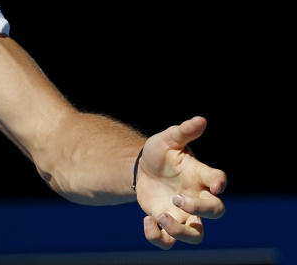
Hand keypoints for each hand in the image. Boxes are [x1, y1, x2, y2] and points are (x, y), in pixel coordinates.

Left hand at [136, 116, 226, 248]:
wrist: (142, 169)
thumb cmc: (160, 154)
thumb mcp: (168, 139)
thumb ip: (183, 131)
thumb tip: (201, 120)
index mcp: (199, 175)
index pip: (218, 180)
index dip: (220, 183)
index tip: (215, 185)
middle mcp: (197, 197)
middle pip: (216, 212)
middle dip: (199, 209)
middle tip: (176, 198)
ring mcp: (183, 213)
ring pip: (196, 235)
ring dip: (180, 231)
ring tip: (160, 215)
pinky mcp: (167, 222)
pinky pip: (169, 241)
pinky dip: (157, 237)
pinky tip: (147, 220)